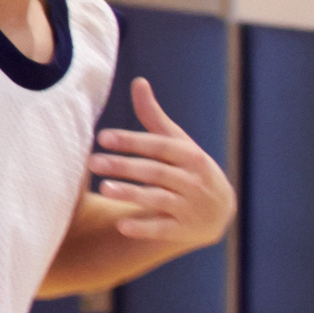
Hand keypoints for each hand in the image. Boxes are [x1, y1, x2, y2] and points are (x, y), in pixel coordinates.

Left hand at [70, 77, 232, 258]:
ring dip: (132, 194)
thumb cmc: (190, 169)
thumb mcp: (179, 143)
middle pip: (156, 171)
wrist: (221, 211)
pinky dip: (144, 227)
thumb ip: (155, 118)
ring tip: (104, 189)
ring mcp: (191, 207)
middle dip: (124, 166)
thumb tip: (138, 82)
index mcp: (191, 156)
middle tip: (93, 162)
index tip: (103, 137)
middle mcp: (193, 181)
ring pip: (159, 199)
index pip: (159, 146)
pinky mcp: (185, 230)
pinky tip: (122, 226)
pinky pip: (164, 229)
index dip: (132, 141)